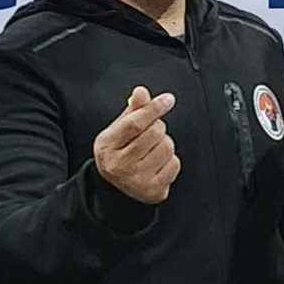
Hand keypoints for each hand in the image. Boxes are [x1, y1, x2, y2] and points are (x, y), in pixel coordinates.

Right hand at [94, 85, 180, 204]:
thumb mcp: (118, 130)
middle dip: (157, 127)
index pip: (134, 123)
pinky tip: (157, 164)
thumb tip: (141, 92)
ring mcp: (138, 180)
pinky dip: (170, 161)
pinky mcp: (154, 190)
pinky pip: (175, 164)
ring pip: (167, 147)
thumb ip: (133, 111)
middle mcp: (121, 165)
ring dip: (164, 143)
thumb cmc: (119, 153)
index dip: (153, 108)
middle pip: (154, 133)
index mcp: (108, 146)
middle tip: (150, 132)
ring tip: (152, 150)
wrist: (116, 188)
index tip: (167, 99)